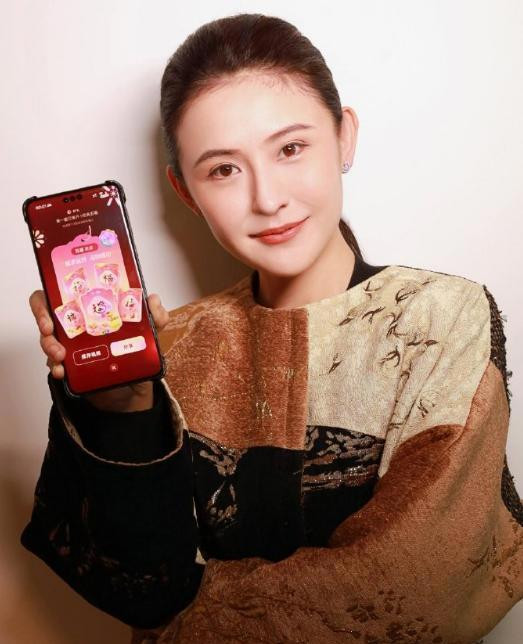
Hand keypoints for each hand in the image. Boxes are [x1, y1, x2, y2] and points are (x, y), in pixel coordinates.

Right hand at [29, 290, 169, 411]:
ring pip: (47, 339)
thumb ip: (156, 316)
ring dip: (49, 346)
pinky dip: (56, 367)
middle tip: (49, 331)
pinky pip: (54, 364)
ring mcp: (70, 345)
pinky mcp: (69, 366)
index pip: (62, 293)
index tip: (52, 305)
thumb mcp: (151, 333)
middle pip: (46, 313)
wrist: (133, 389)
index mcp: (92, 308)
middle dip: (42, 319)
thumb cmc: (136, 352)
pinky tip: (61, 371)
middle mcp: (77, 324)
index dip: (51, 295)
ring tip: (60, 356)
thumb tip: (153, 299)